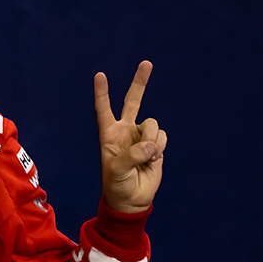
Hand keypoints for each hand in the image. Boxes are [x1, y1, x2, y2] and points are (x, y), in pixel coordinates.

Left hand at [95, 60, 166, 213]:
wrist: (132, 198)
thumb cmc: (116, 184)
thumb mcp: (118, 170)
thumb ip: (132, 155)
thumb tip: (151, 146)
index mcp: (109, 134)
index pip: (104, 109)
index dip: (102, 93)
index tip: (100, 75)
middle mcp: (125, 130)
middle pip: (133, 101)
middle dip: (140, 82)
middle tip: (146, 63)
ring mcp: (142, 136)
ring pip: (153, 125)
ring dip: (151, 141)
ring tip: (144, 158)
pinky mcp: (156, 144)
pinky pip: (162, 137)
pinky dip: (159, 148)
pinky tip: (152, 160)